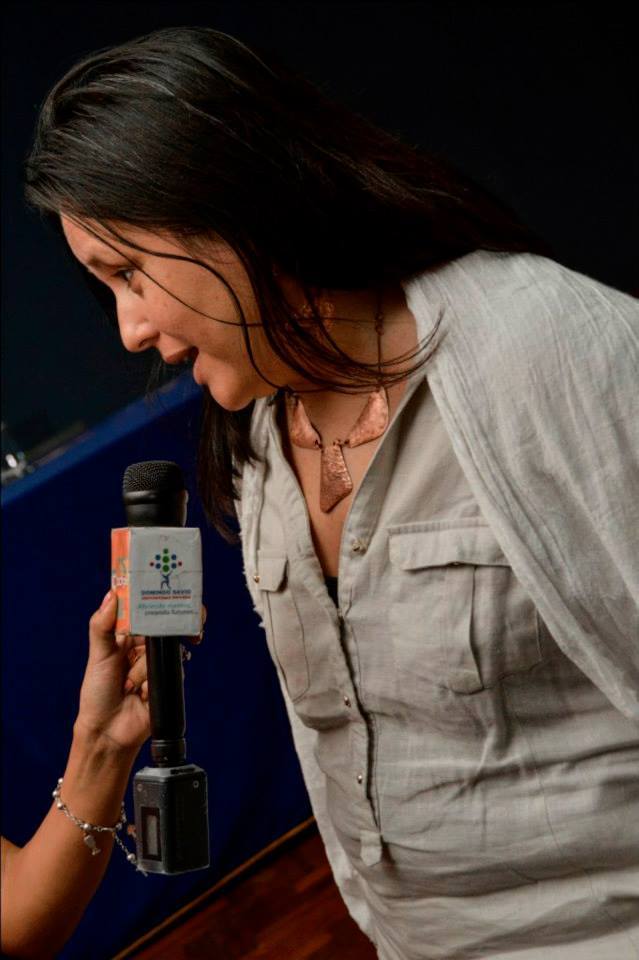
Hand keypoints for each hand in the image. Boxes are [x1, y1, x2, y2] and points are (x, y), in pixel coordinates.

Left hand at [75, 591, 205, 752]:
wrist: (108, 731)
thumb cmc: (97, 693)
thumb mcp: (98, 655)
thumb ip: (102, 625)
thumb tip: (112, 595)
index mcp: (128, 634)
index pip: (147, 610)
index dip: (157, 601)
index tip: (165, 594)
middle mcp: (145, 646)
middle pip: (166, 628)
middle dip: (169, 630)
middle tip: (173, 629)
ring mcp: (158, 663)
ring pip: (167, 653)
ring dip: (146, 670)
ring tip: (130, 685)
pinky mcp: (168, 680)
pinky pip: (172, 672)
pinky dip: (154, 683)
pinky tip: (141, 694)